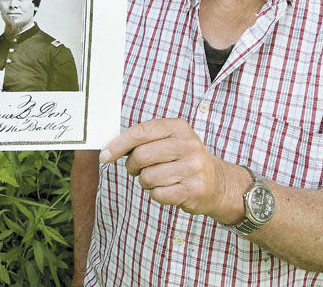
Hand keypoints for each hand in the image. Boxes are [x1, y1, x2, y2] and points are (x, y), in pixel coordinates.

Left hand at [99, 118, 238, 220]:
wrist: (218, 182)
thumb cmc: (183, 159)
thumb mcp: (170, 140)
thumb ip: (144, 140)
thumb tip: (110, 148)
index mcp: (179, 127)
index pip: (140, 133)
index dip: (118, 145)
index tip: (104, 155)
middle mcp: (188, 145)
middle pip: (141, 156)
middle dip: (132, 166)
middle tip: (137, 169)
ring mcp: (193, 167)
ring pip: (147, 177)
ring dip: (146, 182)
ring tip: (159, 179)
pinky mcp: (194, 189)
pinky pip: (158, 194)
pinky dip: (157, 194)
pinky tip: (169, 189)